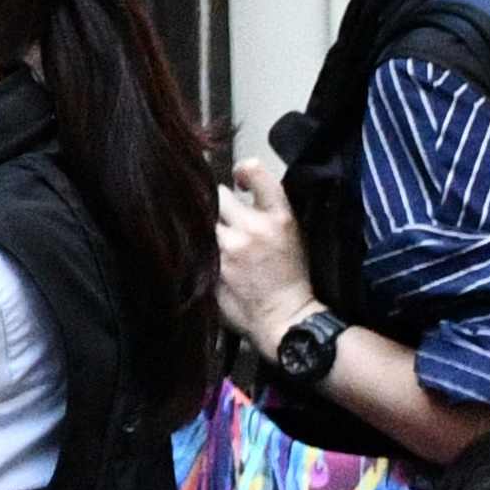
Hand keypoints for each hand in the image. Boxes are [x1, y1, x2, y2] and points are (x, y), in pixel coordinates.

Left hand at [212, 155, 316, 349]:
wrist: (286, 318)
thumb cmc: (292, 279)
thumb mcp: (294, 237)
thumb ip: (269, 211)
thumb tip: (240, 191)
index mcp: (279, 218)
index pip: (254, 172)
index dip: (242, 171)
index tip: (239, 181)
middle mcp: (252, 228)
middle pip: (218, 195)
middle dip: (218, 204)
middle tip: (224, 219)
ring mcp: (228, 249)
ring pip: (203, 220)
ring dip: (206, 227)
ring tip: (215, 242)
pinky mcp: (211, 268)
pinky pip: (195, 245)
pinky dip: (198, 248)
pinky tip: (205, 257)